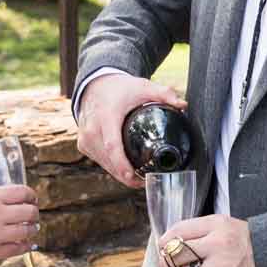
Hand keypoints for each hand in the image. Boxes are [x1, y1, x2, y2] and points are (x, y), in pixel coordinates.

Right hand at [0, 186, 38, 266]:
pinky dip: (24, 246)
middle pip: (30, 212)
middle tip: (32, 216)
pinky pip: (17, 249)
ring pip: (27, 231)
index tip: (31, 200)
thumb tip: (11, 200)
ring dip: (31, 230)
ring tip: (30, 230)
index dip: (31, 196)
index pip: (23, 192)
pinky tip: (24, 244)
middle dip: (34, 213)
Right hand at [76, 71, 185, 187]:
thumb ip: (164, 94)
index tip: (134, 177)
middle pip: (109, 160)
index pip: (112, 146)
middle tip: (146, 181)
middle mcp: (91, 130)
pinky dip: (111, 166)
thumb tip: (183, 105)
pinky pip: (99, 161)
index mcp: (106, 117)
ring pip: (104, 164)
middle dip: (127, 175)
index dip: (122, 165)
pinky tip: (124, 169)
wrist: (95, 86)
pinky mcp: (83, 145)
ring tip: (138, 178)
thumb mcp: (143, 87)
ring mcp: (85, 139)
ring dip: (119, 173)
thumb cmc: (120, 89)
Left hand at [159, 215, 258, 266]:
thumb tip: (171, 242)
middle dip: (164, 263)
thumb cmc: (244, 240)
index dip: (165, 241)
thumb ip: (200, 229)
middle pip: (177, 254)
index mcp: (216, 225)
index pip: (179, 231)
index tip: (162, 248)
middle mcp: (217, 244)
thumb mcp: (224, 224)